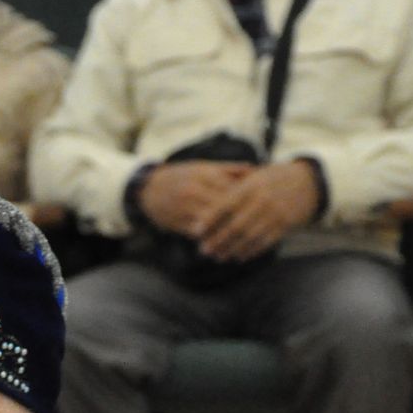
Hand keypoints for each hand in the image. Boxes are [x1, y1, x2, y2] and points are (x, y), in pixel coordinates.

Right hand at [137, 161, 253, 238]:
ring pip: (212, 222)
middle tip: (259, 226)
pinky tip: (225, 244)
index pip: (232, 188)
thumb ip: (229, 169)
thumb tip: (255, 170)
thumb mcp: (203, 167)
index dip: (249, 198)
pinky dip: (212, 239)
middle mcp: (195, 190)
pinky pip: (198, 233)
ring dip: (227, 232)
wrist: (148, 190)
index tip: (264, 206)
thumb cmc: (181, 177)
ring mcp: (185, 207)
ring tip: (245, 238)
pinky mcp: (178, 221)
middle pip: (224, 206)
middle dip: (241, 217)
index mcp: (204, 174)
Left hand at [194, 161, 319, 263]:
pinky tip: (238, 256)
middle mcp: (263, 200)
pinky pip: (265, 242)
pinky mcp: (285, 225)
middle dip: (218, 239)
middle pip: (236, 224)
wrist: (308, 182)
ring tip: (218, 256)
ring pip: (249, 236)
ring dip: (232, 249)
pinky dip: (250, 251)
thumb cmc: (273, 179)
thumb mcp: (254, 176)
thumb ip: (232, 188)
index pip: (226, 204)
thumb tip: (205, 204)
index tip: (195, 231)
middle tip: (203, 250)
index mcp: (252, 185)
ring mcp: (275, 213)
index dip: (210, 219)